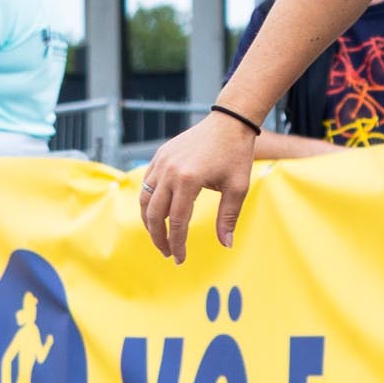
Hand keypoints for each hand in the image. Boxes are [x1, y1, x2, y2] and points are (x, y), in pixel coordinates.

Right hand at [137, 113, 258, 261]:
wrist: (228, 123)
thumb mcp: (238, 188)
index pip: (178, 221)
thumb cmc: (236, 155)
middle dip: (159, 237)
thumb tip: (225, 244)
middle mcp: (169, 171)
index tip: (180, 259)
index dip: (178, 243)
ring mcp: (161, 162)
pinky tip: (158, 214)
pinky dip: (148, 202)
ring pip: (145, 199)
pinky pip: (146, 184)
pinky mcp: (159, 157)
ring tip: (161, 237)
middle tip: (168, 253)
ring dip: (150, 222)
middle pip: (154, 213)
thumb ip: (228, 217)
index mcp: (189, 180)